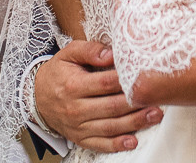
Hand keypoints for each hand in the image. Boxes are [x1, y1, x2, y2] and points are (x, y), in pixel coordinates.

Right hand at [33, 39, 161, 151]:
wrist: (37, 97)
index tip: (143, 76)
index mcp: (73, 86)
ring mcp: (78, 126)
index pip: (105, 83)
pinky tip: (133, 141)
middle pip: (111, 107)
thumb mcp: (68, 54)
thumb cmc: (58, 73)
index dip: (125, 80)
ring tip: (154, 115)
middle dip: (136, 104)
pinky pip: (100, 144)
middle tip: (157, 98)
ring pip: (109, 127)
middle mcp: (75, 108)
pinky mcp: (80, 138)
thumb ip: (90, 50)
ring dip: (134, 123)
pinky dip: (117, 145)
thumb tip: (111, 54)